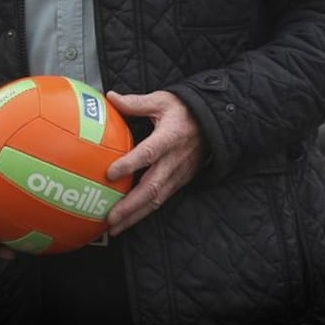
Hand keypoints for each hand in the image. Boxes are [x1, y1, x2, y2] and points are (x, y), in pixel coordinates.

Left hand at [105, 90, 206, 236]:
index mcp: (169, 137)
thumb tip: (111, 98)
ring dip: (135, 215)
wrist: (214, 122)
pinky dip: (144, 212)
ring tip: (115, 227)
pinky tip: (129, 219)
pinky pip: (161, 199)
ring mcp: (178, 173)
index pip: (149, 153)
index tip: (110, 173)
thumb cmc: (185, 110)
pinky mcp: (180, 181)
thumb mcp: (162, 100)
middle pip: (152, 187)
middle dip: (130, 205)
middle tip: (110, 217)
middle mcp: (174, 160)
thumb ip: (136, 103)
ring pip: (156, 199)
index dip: (130, 164)